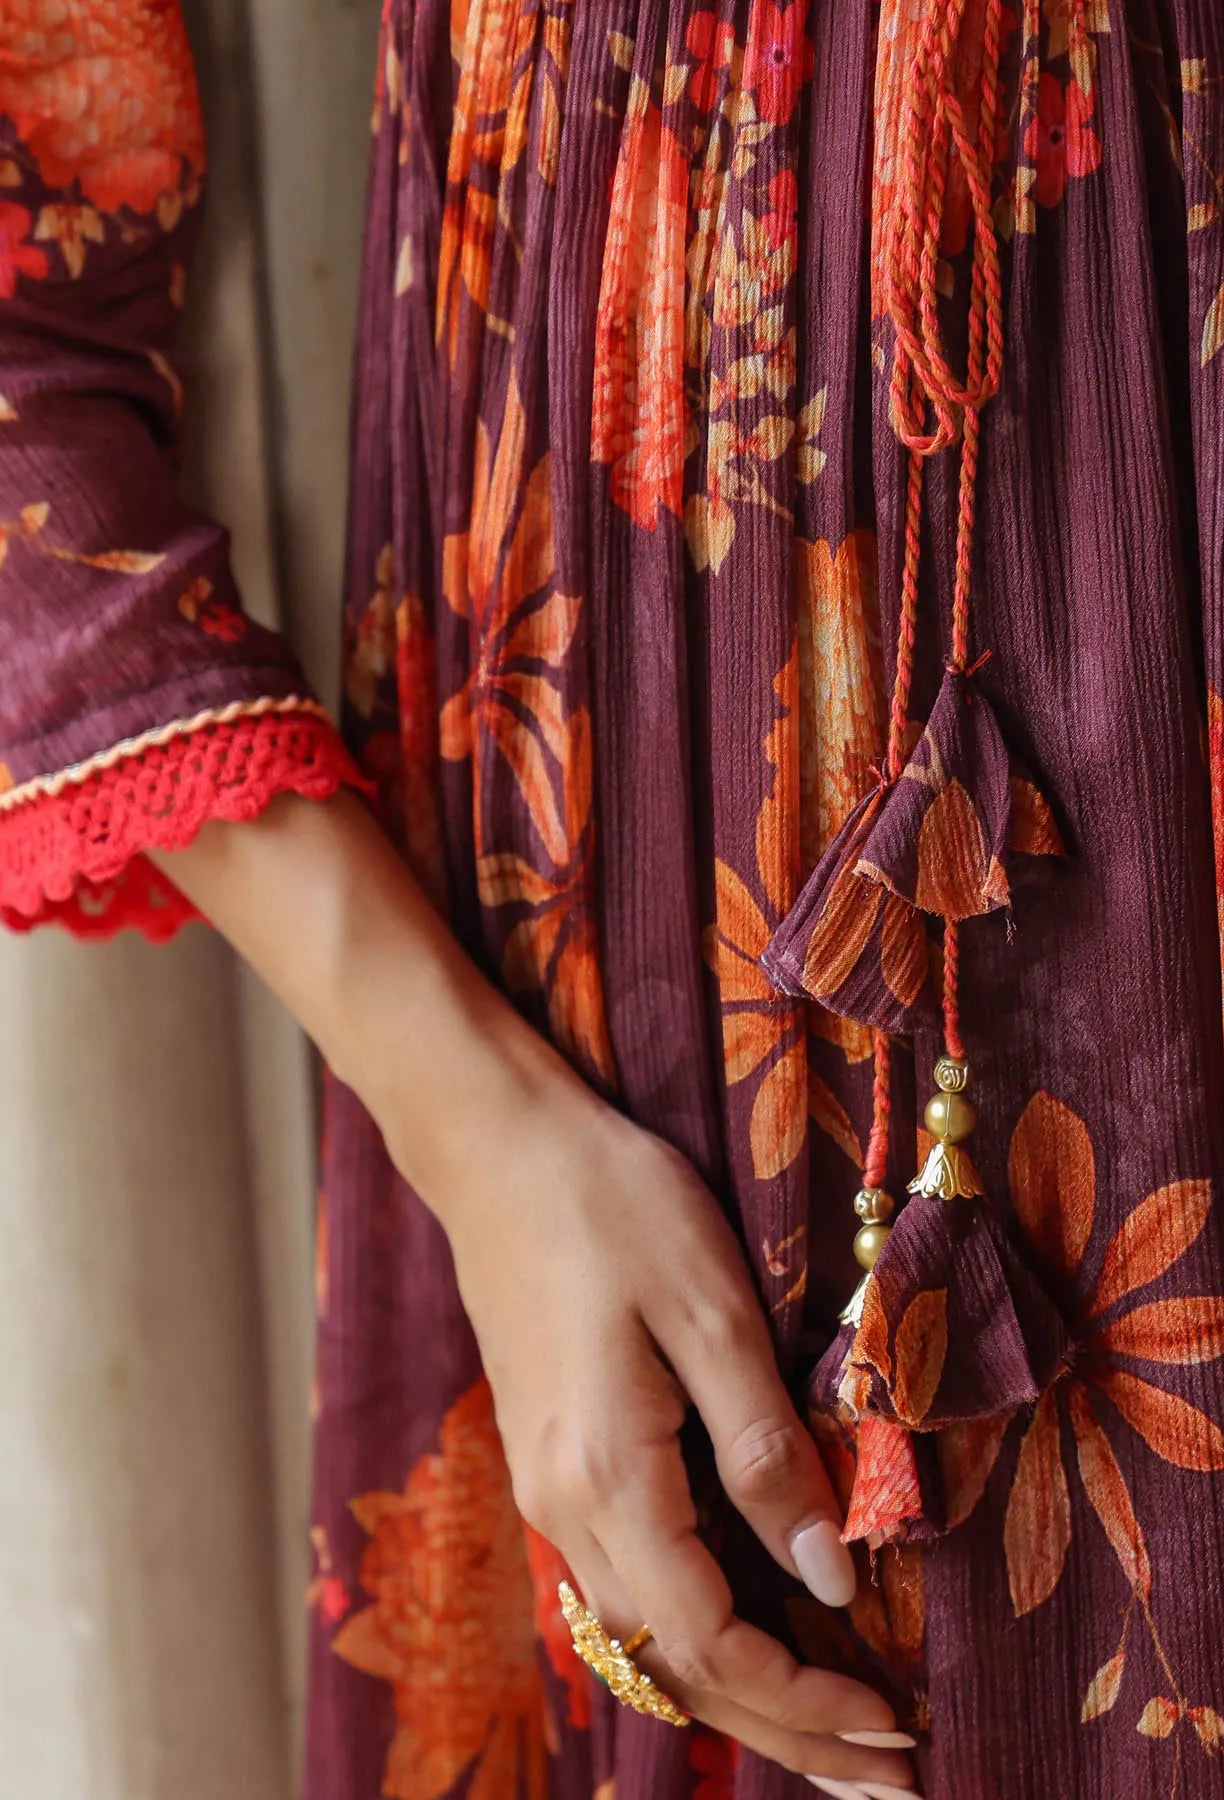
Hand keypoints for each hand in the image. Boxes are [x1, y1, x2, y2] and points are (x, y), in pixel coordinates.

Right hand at [151, 794, 915, 1788]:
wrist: (496, 1144)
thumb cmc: (609, 1205)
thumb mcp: (710, 1310)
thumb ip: (765, 1447)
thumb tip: (828, 1572)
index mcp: (606, 1481)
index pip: (715, 1646)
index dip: (808, 1703)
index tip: (897, 1725)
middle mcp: (564, 1509)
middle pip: (678, 1669)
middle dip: (785, 1734)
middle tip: (887, 1778)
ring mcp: (548, 1487)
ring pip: (651, 1636)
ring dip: (744, 1695)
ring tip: (833, 1730)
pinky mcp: (552, 1456)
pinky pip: (630, 1587)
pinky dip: (698, 1635)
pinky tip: (747, 1633)